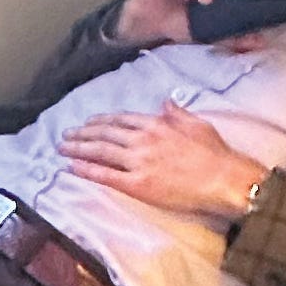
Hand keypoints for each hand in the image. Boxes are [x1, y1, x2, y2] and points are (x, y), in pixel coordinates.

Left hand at [58, 101, 264, 218]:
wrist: (223, 179)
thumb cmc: (215, 153)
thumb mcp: (197, 124)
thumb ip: (177, 112)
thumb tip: (166, 101)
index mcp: (156, 124)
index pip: (121, 119)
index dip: (102, 121)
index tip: (89, 122)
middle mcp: (143, 140)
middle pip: (105, 134)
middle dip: (83, 133)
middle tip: (66, 134)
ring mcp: (138, 162)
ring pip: (100, 152)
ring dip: (78, 148)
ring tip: (62, 147)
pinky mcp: (137, 184)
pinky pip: (106, 175)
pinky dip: (87, 170)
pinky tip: (72, 167)